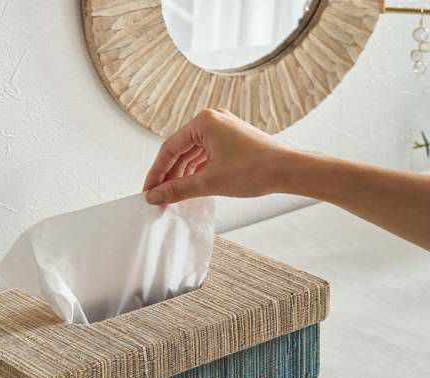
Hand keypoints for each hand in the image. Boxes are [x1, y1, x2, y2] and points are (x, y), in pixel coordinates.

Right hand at [143, 108, 295, 204]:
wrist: (288, 170)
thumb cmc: (254, 170)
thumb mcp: (208, 182)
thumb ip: (177, 189)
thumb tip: (154, 197)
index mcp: (204, 121)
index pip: (169, 148)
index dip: (156, 172)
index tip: (147, 191)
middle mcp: (212, 120)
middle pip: (180, 151)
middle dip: (169, 175)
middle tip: (158, 197)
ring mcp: (223, 129)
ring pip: (192, 155)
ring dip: (182, 175)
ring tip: (172, 196)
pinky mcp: (231, 140)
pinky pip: (205, 156)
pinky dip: (196, 172)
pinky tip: (190, 188)